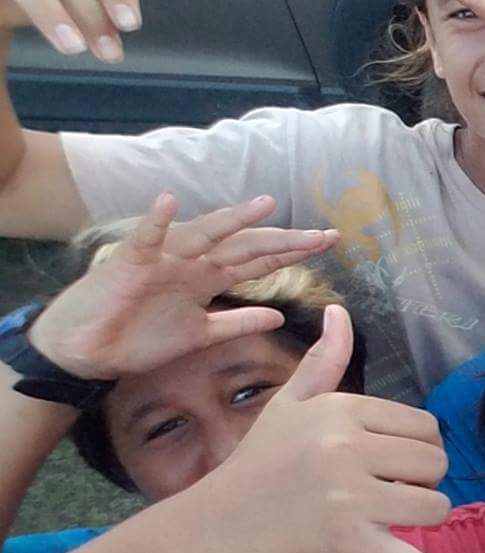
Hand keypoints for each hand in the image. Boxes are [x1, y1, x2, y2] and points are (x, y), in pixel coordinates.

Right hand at [27, 194, 336, 379]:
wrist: (87, 350)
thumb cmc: (139, 337)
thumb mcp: (202, 335)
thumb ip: (238, 323)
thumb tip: (279, 317)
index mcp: (208, 278)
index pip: (259, 261)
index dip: (292, 253)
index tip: (328, 243)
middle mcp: (191, 262)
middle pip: (244, 247)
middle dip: (283, 241)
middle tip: (324, 236)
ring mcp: (163, 260)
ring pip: (203, 235)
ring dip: (232, 220)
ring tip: (265, 204)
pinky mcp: (130, 263)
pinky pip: (144, 239)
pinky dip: (156, 221)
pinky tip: (169, 202)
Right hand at [185, 307, 484, 552]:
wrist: (215, 527)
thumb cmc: (259, 464)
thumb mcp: (289, 405)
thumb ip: (324, 360)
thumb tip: (341, 311)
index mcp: (341, 411)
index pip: (424, 426)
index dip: (414, 448)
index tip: (381, 461)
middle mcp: (347, 448)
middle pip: (434, 464)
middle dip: (418, 480)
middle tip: (377, 490)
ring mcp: (349, 497)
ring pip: (433, 505)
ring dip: (419, 516)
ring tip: (382, 517)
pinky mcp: (349, 543)